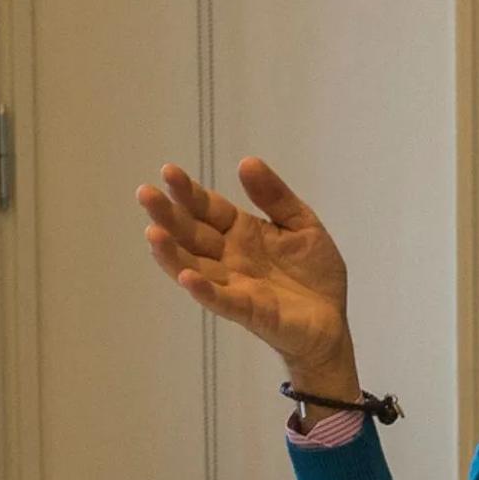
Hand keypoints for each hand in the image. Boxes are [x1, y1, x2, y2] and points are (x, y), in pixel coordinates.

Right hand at [137, 157, 358, 400]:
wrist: (332, 319)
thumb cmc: (314, 273)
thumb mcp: (302, 224)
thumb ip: (275, 197)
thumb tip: (246, 160)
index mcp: (241, 232)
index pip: (208, 209)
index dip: (189, 192)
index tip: (168, 171)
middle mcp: (229, 258)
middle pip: (192, 234)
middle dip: (168, 215)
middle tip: (146, 194)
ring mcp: (234, 285)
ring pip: (194, 267)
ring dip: (173, 253)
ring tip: (153, 233)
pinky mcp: (248, 311)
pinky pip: (221, 300)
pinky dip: (204, 290)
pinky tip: (188, 277)